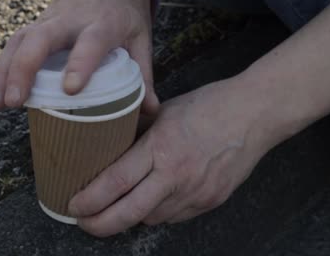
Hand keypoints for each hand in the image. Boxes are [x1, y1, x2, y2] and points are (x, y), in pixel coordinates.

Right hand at [0, 0, 158, 113]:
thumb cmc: (123, 16)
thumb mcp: (140, 40)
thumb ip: (144, 75)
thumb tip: (149, 110)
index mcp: (104, 23)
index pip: (91, 41)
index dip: (80, 63)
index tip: (70, 89)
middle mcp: (71, 20)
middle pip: (42, 38)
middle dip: (26, 68)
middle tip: (17, 100)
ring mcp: (49, 20)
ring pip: (20, 41)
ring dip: (5, 72)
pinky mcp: (36, 26)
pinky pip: (13, 45)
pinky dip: (2, 69)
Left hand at [68, 77, 273, 236]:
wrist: (255, 114)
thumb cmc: (210, 106)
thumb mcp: (166, 112)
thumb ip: (138, 131)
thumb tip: (110, 142)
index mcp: (162, 146)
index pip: (116, 181)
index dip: (90, 199)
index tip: (74, 205)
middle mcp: (178, 175)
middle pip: (129, 212)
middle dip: (100, 224)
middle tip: (84, 222)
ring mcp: (196, 192)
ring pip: (151, 218)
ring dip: (131, 216)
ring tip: (118, 206)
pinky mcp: (211, 201)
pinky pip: (174, 217)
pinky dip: (158, 212)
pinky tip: (153, 199)